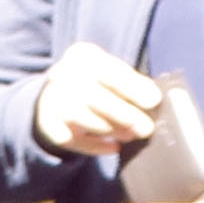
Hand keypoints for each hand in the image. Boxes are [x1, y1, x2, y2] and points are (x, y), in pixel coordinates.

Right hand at [31, 43, 162, 157]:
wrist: (54, 96)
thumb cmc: (94, 83)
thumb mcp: (110, 73)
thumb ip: (132, 83)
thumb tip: (153, 98)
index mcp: (81, 55)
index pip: (109, 71)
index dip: (133, 87)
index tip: (154, 101)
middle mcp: (61, 75)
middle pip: (96, 97)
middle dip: (126, 115)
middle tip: (147, 128)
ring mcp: (52, 101)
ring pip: (87, 120)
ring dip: (114, 130)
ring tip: (131, 135)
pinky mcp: (49, 126)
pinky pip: (76, 140)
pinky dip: (97, 146)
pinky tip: (114, 147)